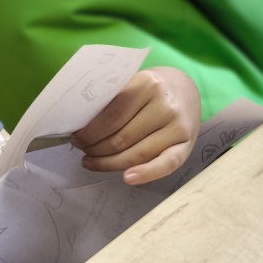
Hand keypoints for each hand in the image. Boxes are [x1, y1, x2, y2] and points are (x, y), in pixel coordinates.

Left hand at [70, 67, 200, 184]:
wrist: (185, 90)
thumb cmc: (149, 90)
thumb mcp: (131, 84)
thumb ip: (110, 100)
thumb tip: (78, 124)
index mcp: (147, 84)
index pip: (111, 116)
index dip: (89, 132)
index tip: (76, 138)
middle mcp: (165, 106)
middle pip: (121, 138)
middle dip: (95, 148)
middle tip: (81, 149)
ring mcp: (178, 127)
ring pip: (136, 154)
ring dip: (109, 163)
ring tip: (91, 161)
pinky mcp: (186, 146)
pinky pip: (165, 165)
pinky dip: (145, 174)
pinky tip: (126, 179)